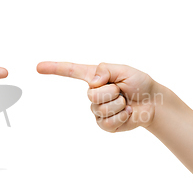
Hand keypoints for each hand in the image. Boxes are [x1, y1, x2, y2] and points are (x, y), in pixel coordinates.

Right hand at [37, 61, 159, 131]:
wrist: (153, 103)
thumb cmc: (139, 83)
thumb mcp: (124, 70)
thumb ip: (106, 70)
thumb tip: (93, 81)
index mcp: (95, 78)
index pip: (71, 71)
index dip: (54, 69)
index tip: (38, 67)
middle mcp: (93, 93)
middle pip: (92, 95)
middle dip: (112, 92)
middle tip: (123, 91)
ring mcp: (97, 110)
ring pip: (101, 108)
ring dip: (119, 104)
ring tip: (126, 102)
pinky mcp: (104, 125)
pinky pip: (107, 122)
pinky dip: (121, 117)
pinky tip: (127, 113)